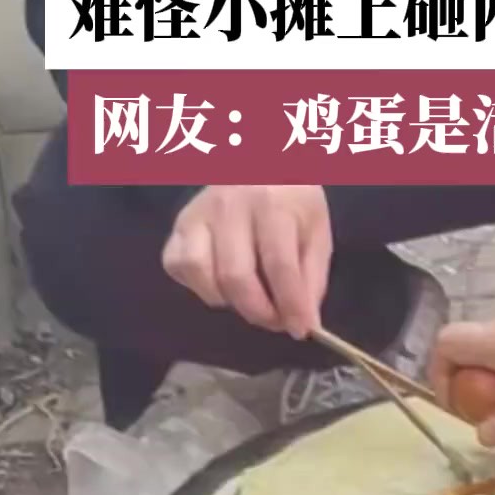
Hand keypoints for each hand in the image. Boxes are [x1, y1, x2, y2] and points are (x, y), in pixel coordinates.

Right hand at [161, 185, 332, 338]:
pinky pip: (178, 266)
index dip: (291, 306)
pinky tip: (220, 281)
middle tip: (275, 320)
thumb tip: (304, 324)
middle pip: (235, 275)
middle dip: (259, 311)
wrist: (260, 164)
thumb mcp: (316, 233)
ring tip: (248, 297)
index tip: (301, 330)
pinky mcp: (179, 225)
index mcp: (272, 203)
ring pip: (200, 272)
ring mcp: (198, 213)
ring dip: (226, 299)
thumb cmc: (292, 203)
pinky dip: (198, 285)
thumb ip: (312, 279)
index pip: (279, 265)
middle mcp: (229, 205)